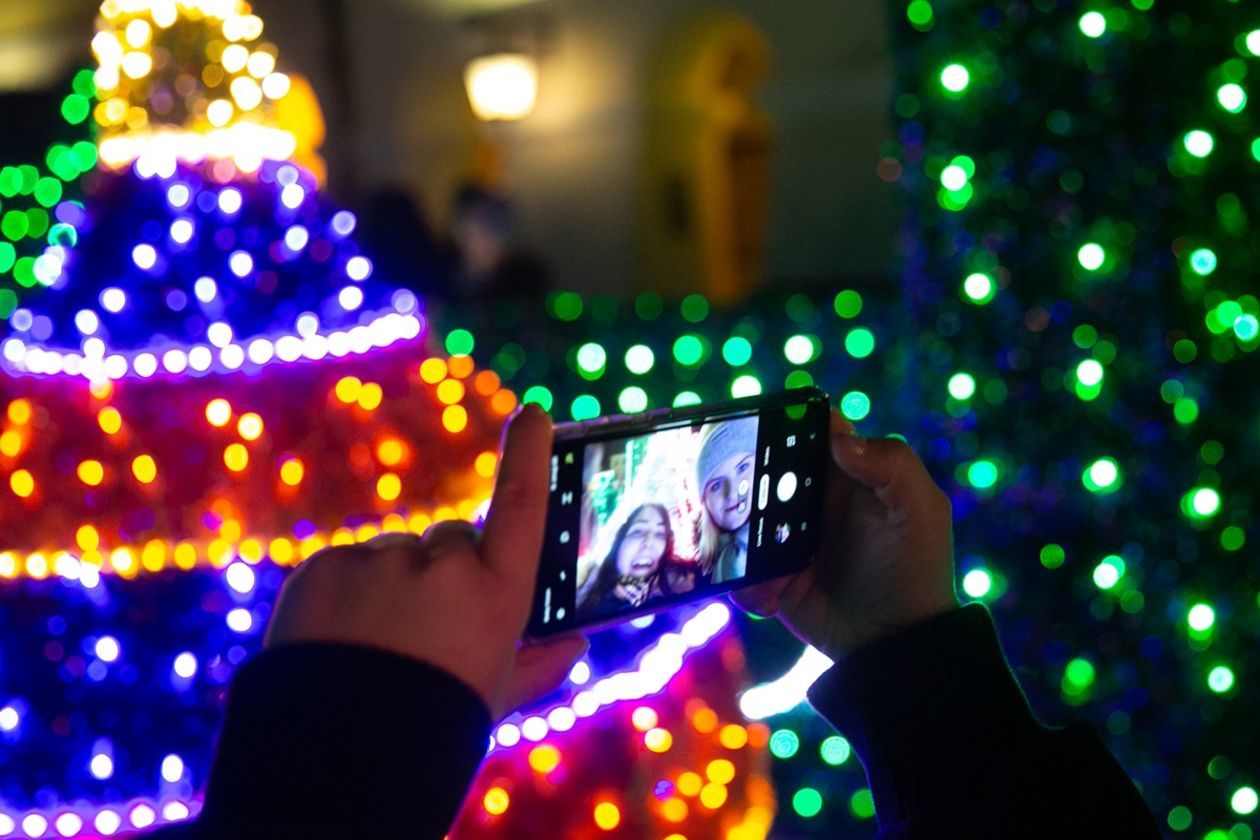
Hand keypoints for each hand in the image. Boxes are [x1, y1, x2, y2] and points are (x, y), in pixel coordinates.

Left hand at [265, 404, 586, 718]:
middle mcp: (444, 569)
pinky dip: (345, 596)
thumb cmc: (432, 730)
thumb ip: (536, 665)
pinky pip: (346, 567)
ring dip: (389, 586)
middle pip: (451, 542)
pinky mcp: (324, 568)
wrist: (333, 768)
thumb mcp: (490, 698)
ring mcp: (380, 564)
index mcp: (496, 597)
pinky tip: (339, 640)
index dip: (528, 455)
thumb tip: (576, 643)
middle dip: (443, 573)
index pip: (521, 505)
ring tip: (375, 648)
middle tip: (424, 633)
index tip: (532, 412)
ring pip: (395, 557)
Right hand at [732, 408, 956, 659]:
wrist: (897, 645)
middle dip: (743, 473)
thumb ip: (892, 465)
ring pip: (741, 517)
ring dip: (734, 529)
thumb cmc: (917, 571)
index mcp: (847, 473)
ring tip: (744, 549)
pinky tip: (770, 595)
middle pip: (763, 468)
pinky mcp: (770, 576)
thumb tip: (839, 440)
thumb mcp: (922, 511)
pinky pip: (738, 566)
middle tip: (729, 487)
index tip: (763, 421)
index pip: (811, 430)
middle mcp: (811, 499)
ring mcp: (786, 538)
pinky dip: (743, 578)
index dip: (787, 419)